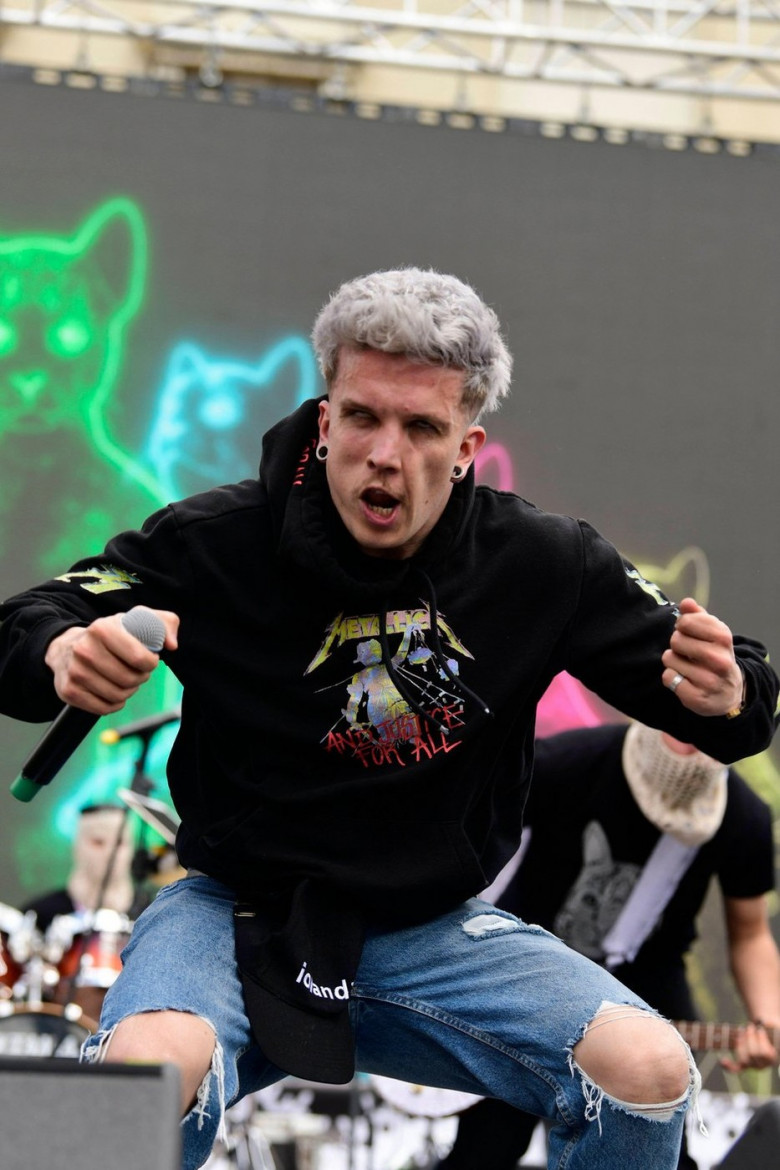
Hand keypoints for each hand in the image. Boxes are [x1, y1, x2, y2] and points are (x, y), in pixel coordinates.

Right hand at [44, 609, 178, 714]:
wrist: (66, 647)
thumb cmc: (111, 635)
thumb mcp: (137, 619)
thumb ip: (164, 623)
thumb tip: (171, 645)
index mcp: (102, 629)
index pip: (140, 658)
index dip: (150, 663)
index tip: (148, 659)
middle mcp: (85, 650)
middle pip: (129, 680)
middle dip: (140, 678)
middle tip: (138, 671)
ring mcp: (75, 672)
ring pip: (118, 696)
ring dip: (128, 691)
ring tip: (125, 680)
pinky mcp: (69, 691)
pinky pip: (103, 709)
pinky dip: (113, 704)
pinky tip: (112, 691)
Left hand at [661, 598, 744, 716]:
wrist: (729, 692)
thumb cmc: (716, 656)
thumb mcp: (713, 634)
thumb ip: (698, 616)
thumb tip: (686, 602)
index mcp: (724, 638)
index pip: (685, 621)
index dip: (682, 625)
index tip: (689, 632)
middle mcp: (720, 660)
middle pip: (676, 640)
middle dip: (676, 644)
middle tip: (687, 651)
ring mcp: (709, 680)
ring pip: (669, 659)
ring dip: (673, 661)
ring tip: (686, 666)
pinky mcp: (696, 697)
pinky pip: (668, 677)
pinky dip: (671, 677)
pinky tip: (684, 679)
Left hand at [720, 1021, 778, 1072]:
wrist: (766, 1037)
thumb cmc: (770, 1030)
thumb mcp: (773, 1027)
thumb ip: (771, 1026)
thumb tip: (766, 1023)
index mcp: (772, 1059)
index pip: (764, 1053)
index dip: (761, 1040)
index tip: (760, 1030)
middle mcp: (762, 1065)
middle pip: (752, 1054)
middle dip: (750, 1038)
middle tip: (750, 1026)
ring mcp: (752, 1065)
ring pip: (743, 1059)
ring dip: (741, 1043)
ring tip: (742, 1030)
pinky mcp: (743, 1064)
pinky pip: (736, 1068)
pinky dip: (729, 1066)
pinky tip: (722, 1061)